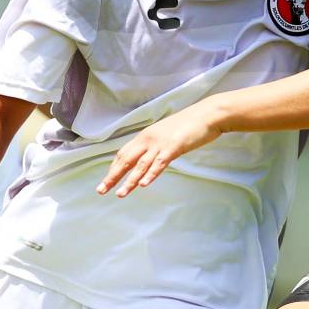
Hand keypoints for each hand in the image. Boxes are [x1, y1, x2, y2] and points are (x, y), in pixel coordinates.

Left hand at [97, 105, 222, 197]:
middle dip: (113, 176)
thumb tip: (150, 156)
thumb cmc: (189, 125)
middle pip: (126, 160)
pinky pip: (160, 163)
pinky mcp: (174, 147)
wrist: (208, 114)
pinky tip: (144, 185)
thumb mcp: (167, 134)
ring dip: (129, 181)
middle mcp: (149, 139)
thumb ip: (156, 145)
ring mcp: (161, 143)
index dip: (114, 168)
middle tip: (101, 190)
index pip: (124, 154)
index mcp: (146, 136)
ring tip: (120, 194)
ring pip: (140, 165)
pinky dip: (151, 174)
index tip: (107, 181)